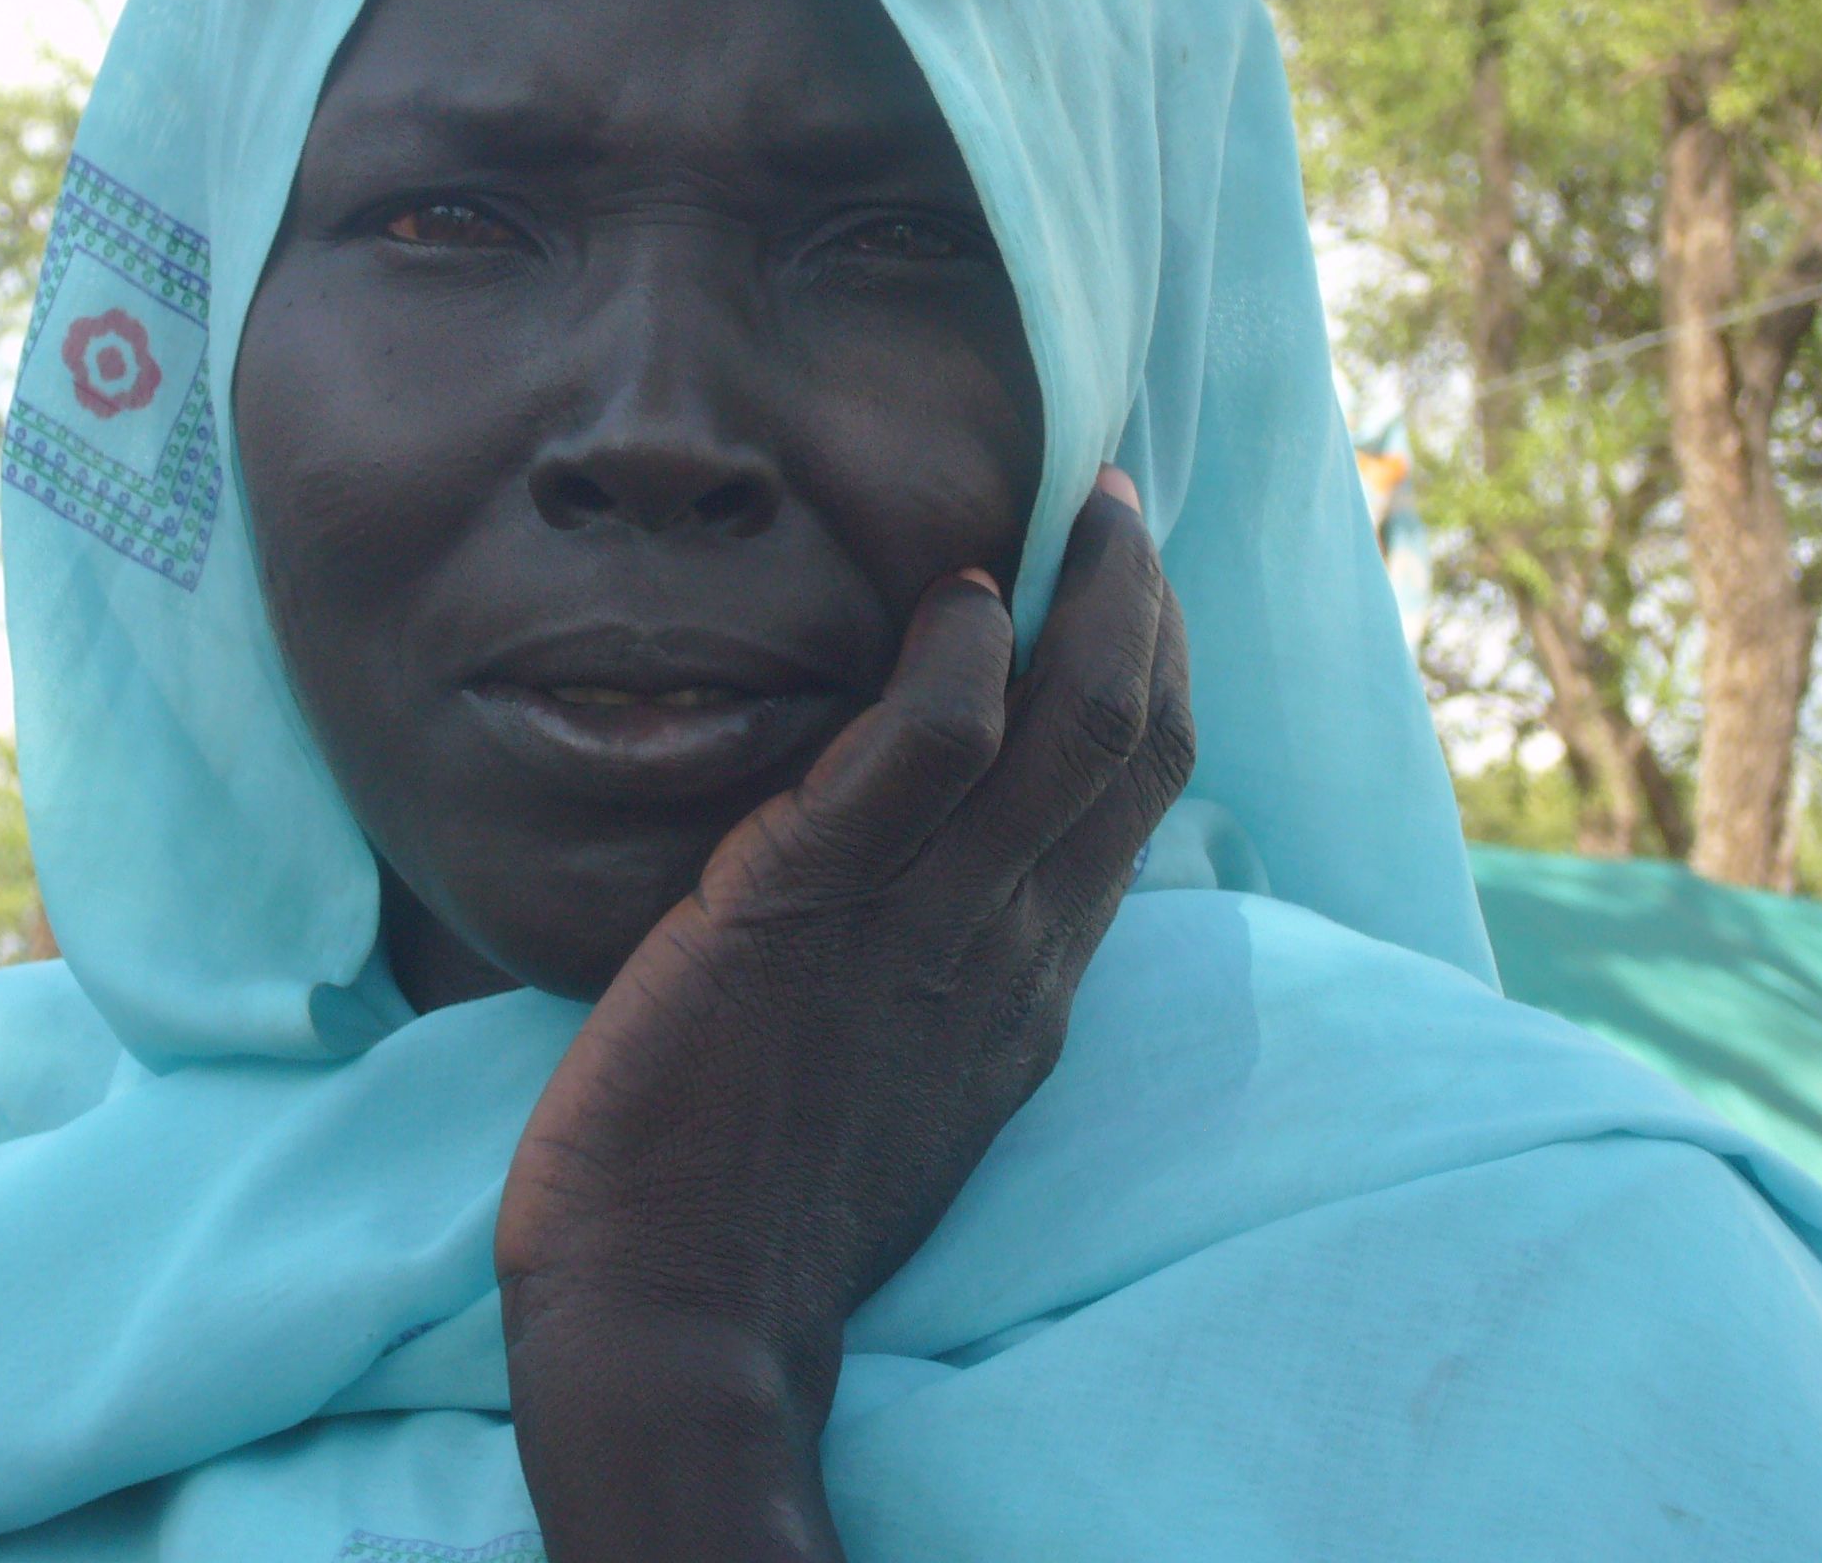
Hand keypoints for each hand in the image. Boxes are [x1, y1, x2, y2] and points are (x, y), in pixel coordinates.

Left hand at [496, 472, 1193, 1562]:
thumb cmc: (753, 1203)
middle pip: (1133, 744)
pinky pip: (923, 749)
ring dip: (1084, 597)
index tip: (1128, 591)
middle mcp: (1008, 947)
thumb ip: (935, 974)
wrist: (673, 1316)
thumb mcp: (894, 1081)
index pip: (1132, 804)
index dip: (1148, 679)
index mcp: (1026, 988)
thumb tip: (940, 889)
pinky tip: (951, 592)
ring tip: (1065, 507)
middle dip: (1142, 608)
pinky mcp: (808, 903)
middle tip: (1112, 504)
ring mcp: (921, 924)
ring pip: (1065, 728)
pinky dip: (955, 654)